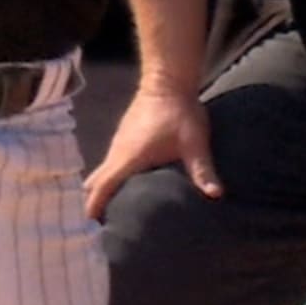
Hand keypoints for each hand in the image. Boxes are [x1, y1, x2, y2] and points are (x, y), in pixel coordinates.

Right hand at [83, 87, 221, 220]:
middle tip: (102, 224)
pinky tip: (126, 186)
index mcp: (129, 157)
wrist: (168, 80)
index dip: (94, 204)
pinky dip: (112, 176)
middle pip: (97, 181)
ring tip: (113, 211)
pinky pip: (111, 161)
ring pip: (103, 171)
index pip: (103, 185)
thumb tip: (215, 195)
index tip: (90, 222)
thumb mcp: (195, 143)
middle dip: (96, 201)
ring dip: (104, 188)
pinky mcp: (124, 135)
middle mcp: (117, 151)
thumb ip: (202, 170)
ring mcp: (118, 141)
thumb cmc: (181, 112)